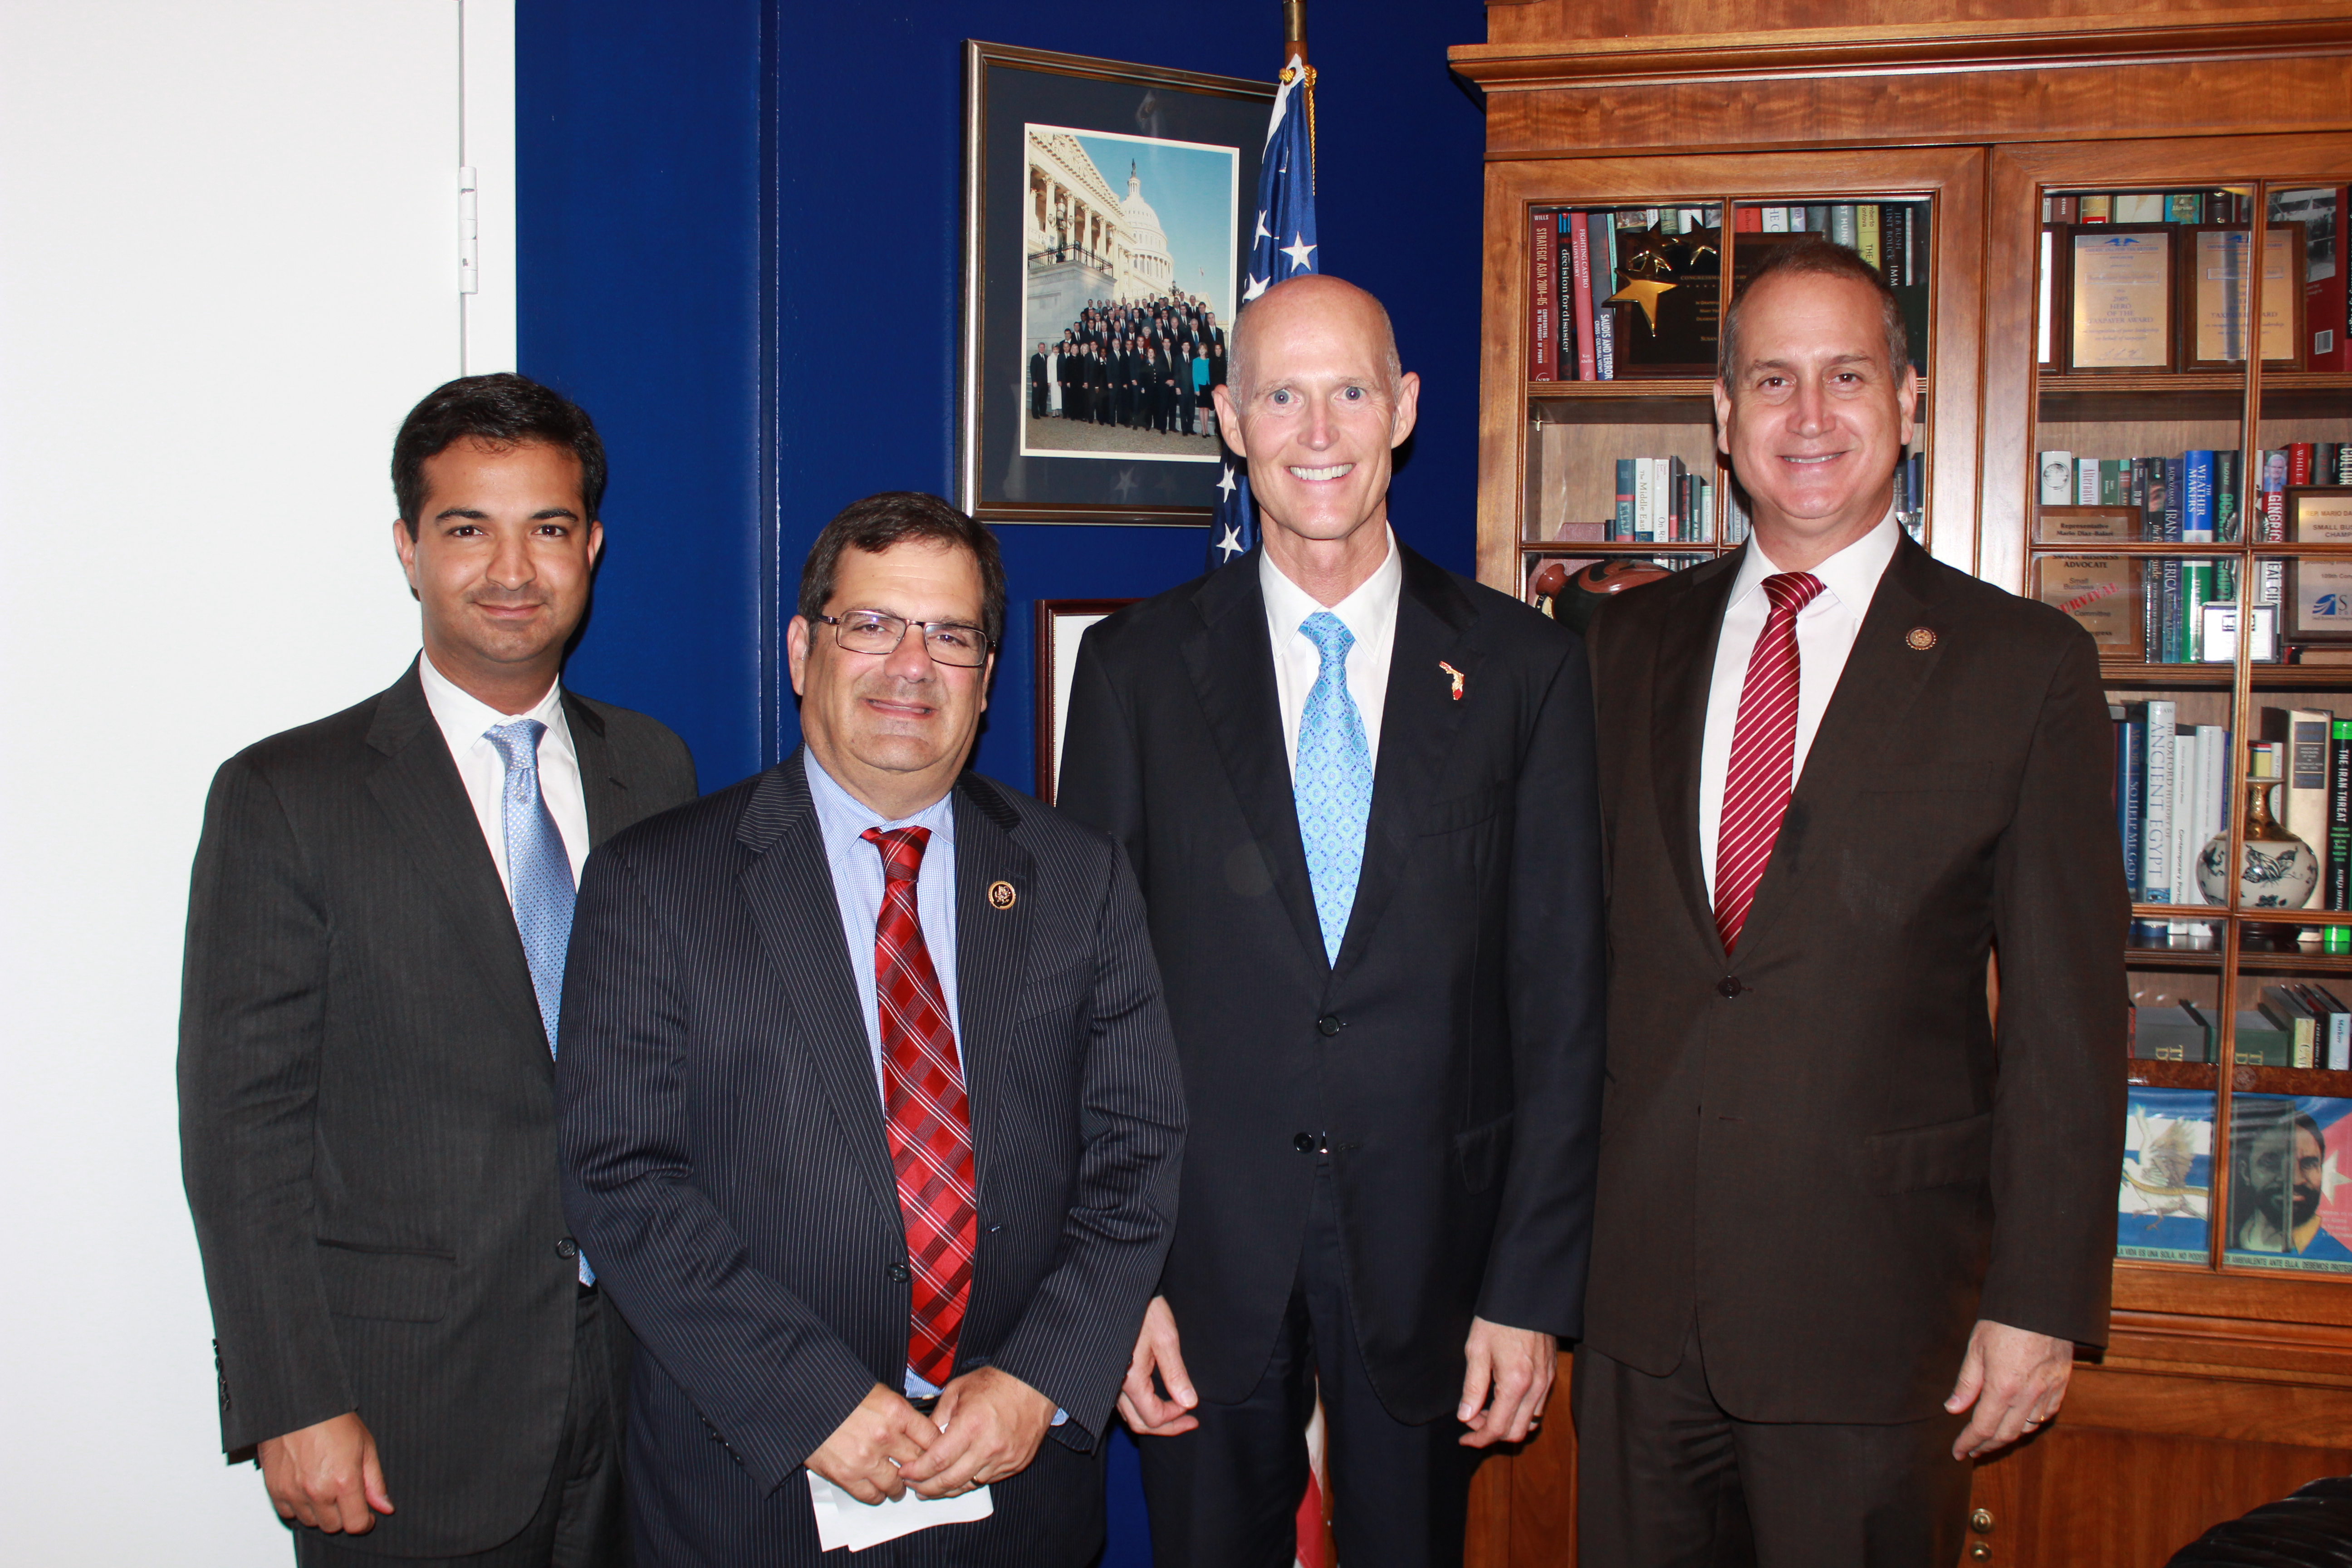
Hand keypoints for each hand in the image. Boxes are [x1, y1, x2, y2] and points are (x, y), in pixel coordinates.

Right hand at [257, 1412, 392, 1533]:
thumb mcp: (365, 1446)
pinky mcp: (274, 1489)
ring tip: (324, 1485)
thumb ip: (375, 1482)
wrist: (299, 1405)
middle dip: (343, 1514)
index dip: (365, 1522)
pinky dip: (298, 1506)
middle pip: (333, 1526)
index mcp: (343, 1480)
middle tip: (344, 1494)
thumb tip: (384, 1507)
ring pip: (311, 1522)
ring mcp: (293, 1492)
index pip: (356, 1524)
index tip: (366, 1515)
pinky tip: (305, 1487)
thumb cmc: (333, 1420)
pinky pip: (288, 1513)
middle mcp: (317, 1491)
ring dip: (320, 1511)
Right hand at [806, 1384, 938, 1504]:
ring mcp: (866, 1458)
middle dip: (919, 1469)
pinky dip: (877, 1495)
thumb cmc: (840, 1393)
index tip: (933, 1453)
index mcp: (896, 1412)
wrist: (805, 1401)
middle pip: (918, 1463)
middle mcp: (885, 1436)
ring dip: (898, 1487)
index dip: (935, 1448)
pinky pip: (871, 1495)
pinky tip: (876, 1489)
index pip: (931, 1438)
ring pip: (896, 1485)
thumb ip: (900, 1414)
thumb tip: (918, 1432)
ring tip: (896, 1484)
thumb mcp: (879, 1393)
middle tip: (916, 1472)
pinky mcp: (846, 1475)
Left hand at [899, 1367, 1054, 1497]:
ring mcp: (1005, 1458)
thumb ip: (938, 1417)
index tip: (905, 1472)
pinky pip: (988, 1480)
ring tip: (932, 1487)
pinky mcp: (1016, 1463)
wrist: (1034, 1384)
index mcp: (971, 1426)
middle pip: (951, 1480)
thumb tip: (923, 1441)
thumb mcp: (957, 1390)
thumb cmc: (996, 1382)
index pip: (937, 1461)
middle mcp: (989, 1446)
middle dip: (927, 1487)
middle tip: (914, 1486)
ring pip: (969, 1485)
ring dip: (948, 1489)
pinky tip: (959, 1477)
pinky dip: (970, 1481)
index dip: (917, 1471)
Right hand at [1116, 1296, 1199, 1436]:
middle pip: (1140, 1423)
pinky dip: (1142, 1407)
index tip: (1192, 1410)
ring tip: (1177, 1412)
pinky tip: (1158, 1399)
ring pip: (1130, 1414)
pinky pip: (1124, 1402)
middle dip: (1166, 1426)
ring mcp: (1109, 1382)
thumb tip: (1189, 1403)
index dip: (1175, 1419)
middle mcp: (1115, 1386)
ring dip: (1154, 1418)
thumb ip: (1176, 1375)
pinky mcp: (1110, 1374)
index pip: (1153, 1417)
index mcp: (1130, 1380)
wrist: (1122, 1293)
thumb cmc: (1146, 1311)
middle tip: (1189, 1421)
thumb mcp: (1166, 1340)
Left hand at [1457, 1317, 1556, 1447]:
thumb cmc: (1497, 1319)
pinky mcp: (1551, 1374)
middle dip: (1492, 1433)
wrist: (1525, 1295)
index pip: (1498, 1428)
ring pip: (1530, 1421)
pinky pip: (1538, 1405)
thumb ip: (1472, 1387)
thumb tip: (1465, 1416)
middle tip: (1471, 1420)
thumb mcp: (1476, 1350)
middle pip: (1516, 1432)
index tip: (1464, 1438)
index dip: (1479, 1439)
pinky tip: (1504, 1397)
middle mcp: (1536, 1387)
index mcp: (1516, 1384)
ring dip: (1507, 1423)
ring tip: (1486, 1409)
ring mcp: (1547, 1381)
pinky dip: (1521, 1411)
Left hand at [1945, 1319, 2074, 1458]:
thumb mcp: (1976, 1347)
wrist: (2042, 1303)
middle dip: (1987, 1446)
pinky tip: (2020, 1421)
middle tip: (1973, 1450)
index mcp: (2002, 1387)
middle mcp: (2027, 1394)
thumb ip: (1967, 1382)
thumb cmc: (2005, 1321)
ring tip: (1993, 1438)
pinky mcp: (2061, 1384)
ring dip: (2009, 1437)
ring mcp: (2047, 1390)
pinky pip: (2047, 1413)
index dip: (1969, 1443)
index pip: (1982, 1427)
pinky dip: (2031, 1423)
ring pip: (2028, 1427)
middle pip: (2006, 1434)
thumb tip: (1953, 1408)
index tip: (1958, 1452)